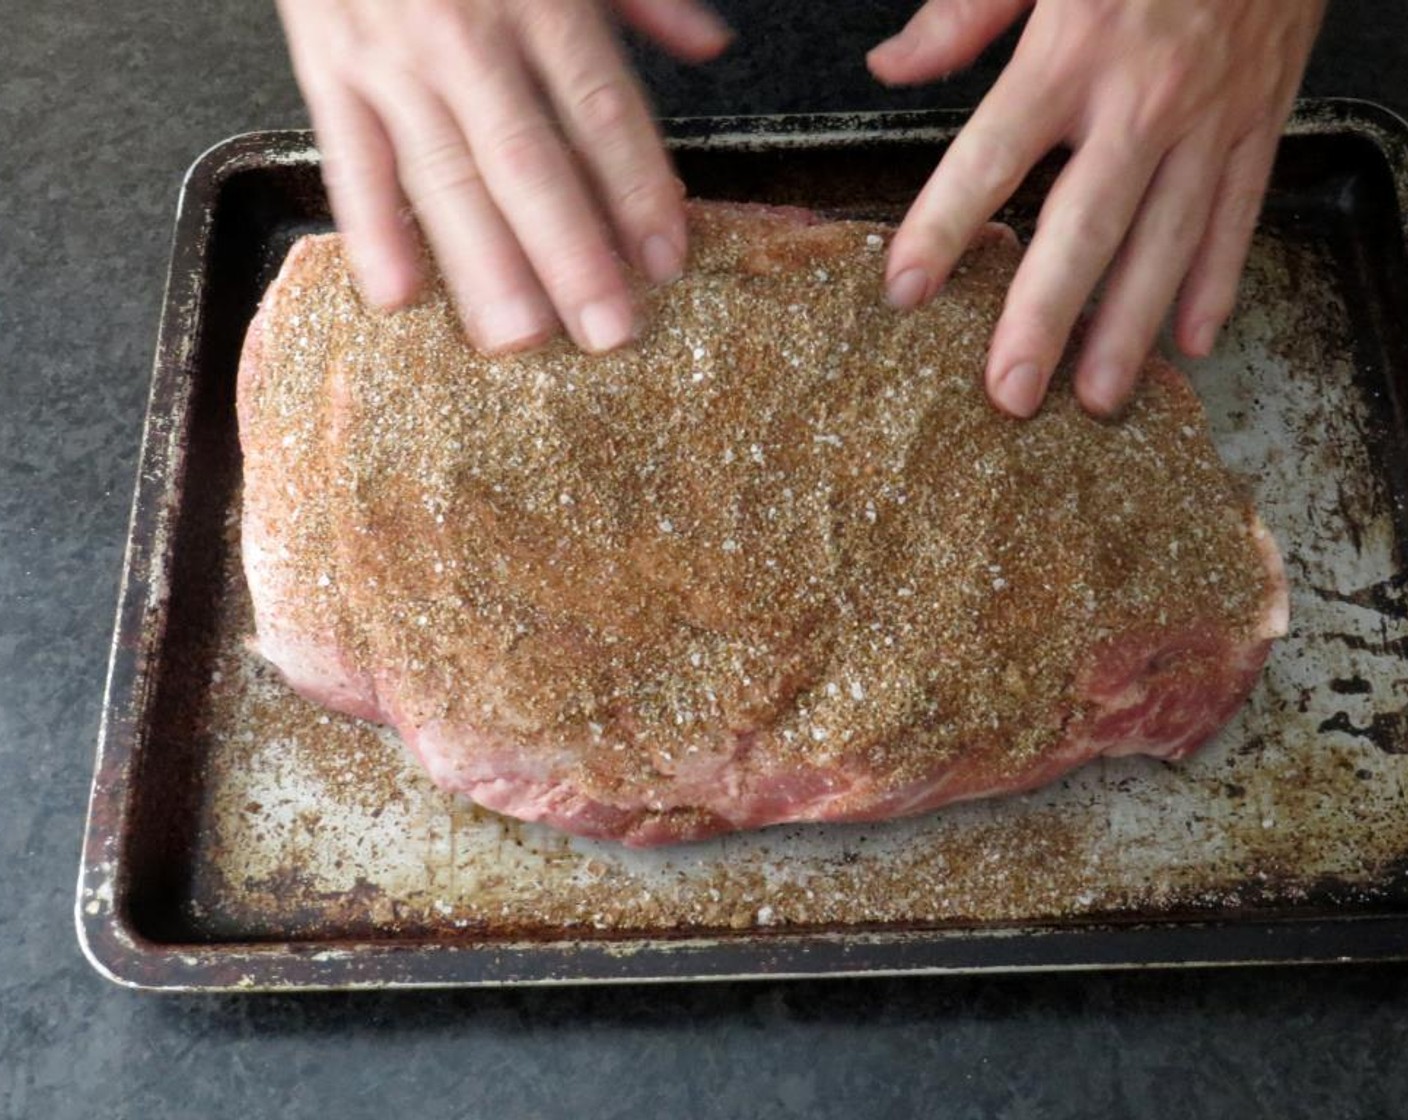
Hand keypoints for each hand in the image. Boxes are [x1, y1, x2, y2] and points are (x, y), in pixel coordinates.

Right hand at [276, 0, 730, 353]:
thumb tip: (709, 44)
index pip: (600, 109)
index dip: (637, 189)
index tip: (666, 260)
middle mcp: (467, 34)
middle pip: (528, 160)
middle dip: (571, 254)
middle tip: (607, 331)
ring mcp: (392, 57)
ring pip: (444, 175)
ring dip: (482, 266)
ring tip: (518, 340)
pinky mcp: (325, 67)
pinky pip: (349, 157)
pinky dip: (368, 227)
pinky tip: (397, 294)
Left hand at [869, 0, 1325, 417]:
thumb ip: (965, 12)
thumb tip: (892, 67)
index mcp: (1071, 52)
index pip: (991, 157)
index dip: (942, 228)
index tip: (903, 290)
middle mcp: (1141, 99)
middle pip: (1084, 227)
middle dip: (1044, 318)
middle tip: (1010, 394)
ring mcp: (1210, 116)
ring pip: (1168, 241)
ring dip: (1131, 327)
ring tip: (1096, 398)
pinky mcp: (1262, 119)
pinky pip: (1240, 213)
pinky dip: (1219, 281)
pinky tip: (1192, 342)